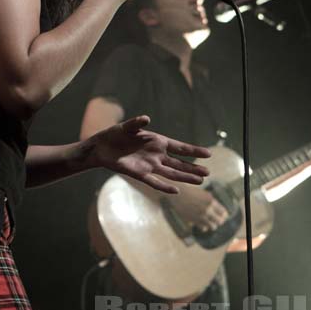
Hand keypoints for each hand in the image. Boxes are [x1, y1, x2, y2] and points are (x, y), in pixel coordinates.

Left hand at [85, 114, 210, 193]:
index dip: (193, 150)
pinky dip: (164, 186)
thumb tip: (146, 118)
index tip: (208, 154)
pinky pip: (154, 181)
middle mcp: (156, 155)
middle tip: (208, 173)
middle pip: (179, 163)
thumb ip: (137, 122)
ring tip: (199, 181)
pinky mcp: (139, 174)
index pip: (179, 147)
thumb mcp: (127, 126)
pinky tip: (175, 191)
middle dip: (193, 168)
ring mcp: (149, 165)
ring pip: (171, 173)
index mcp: (157, 141)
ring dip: (184, 177)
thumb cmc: (116, 134)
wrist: (102, 147)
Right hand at [170, 185, 228, 231]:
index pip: (223, 212)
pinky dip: (204, 227)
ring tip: (211, 224)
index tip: (223, 216)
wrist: (178, 194)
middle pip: (219, 221)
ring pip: (212, 226)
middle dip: (219, 221)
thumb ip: (211, 202)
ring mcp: (200, 215)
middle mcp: (207, 209)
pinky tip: (203, 225)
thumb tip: (219, 211)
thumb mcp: (204, 194)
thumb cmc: (191, 192)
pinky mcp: (194, 220)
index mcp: (211, 200)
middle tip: (218, 221)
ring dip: (212, 225)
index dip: (224, 215)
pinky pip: (203, 228)